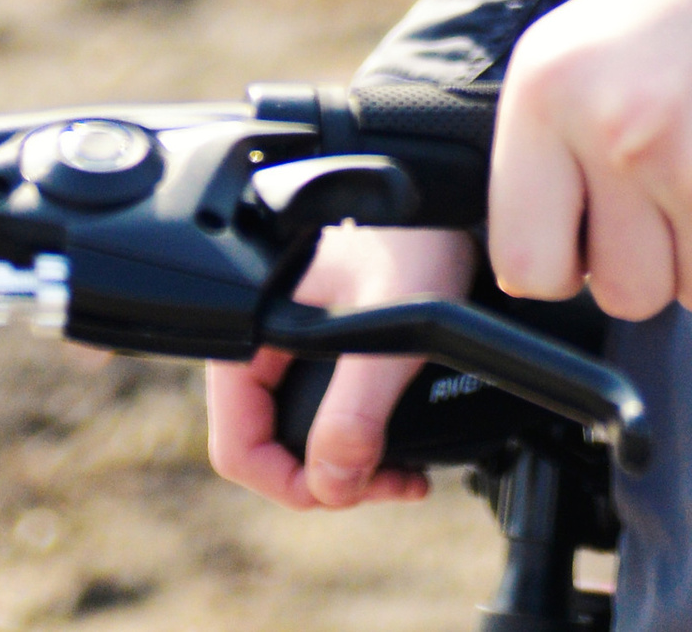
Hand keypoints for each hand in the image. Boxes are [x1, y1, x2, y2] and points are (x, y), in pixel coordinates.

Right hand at [205, 221, 474, 511]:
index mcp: (252, 330)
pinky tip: (399, 453)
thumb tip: (331, 487)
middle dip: (328, 483)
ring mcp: (294, 350)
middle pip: (269, 450)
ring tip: (403, 475)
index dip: (286, 483)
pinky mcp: (326, 353)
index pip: (236, 443)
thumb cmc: (418, 239)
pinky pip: (327, 421)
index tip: (342, 491)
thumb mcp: (391, 327)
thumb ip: (355, 411)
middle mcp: (265, 343)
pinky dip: (360, 447)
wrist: (455, 200)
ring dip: (348, 470)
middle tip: (389, 483)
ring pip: (301, 441)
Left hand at [489, 0, 691, 320]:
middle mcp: (617, 131)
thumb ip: (547, 156)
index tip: (597, 227)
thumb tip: (539, 275)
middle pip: (628, 295)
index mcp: (548, 91)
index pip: (526, 266)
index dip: (569, 261)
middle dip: (661, 254)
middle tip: (687, 171)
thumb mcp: (580, 47)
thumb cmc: (688, 9)